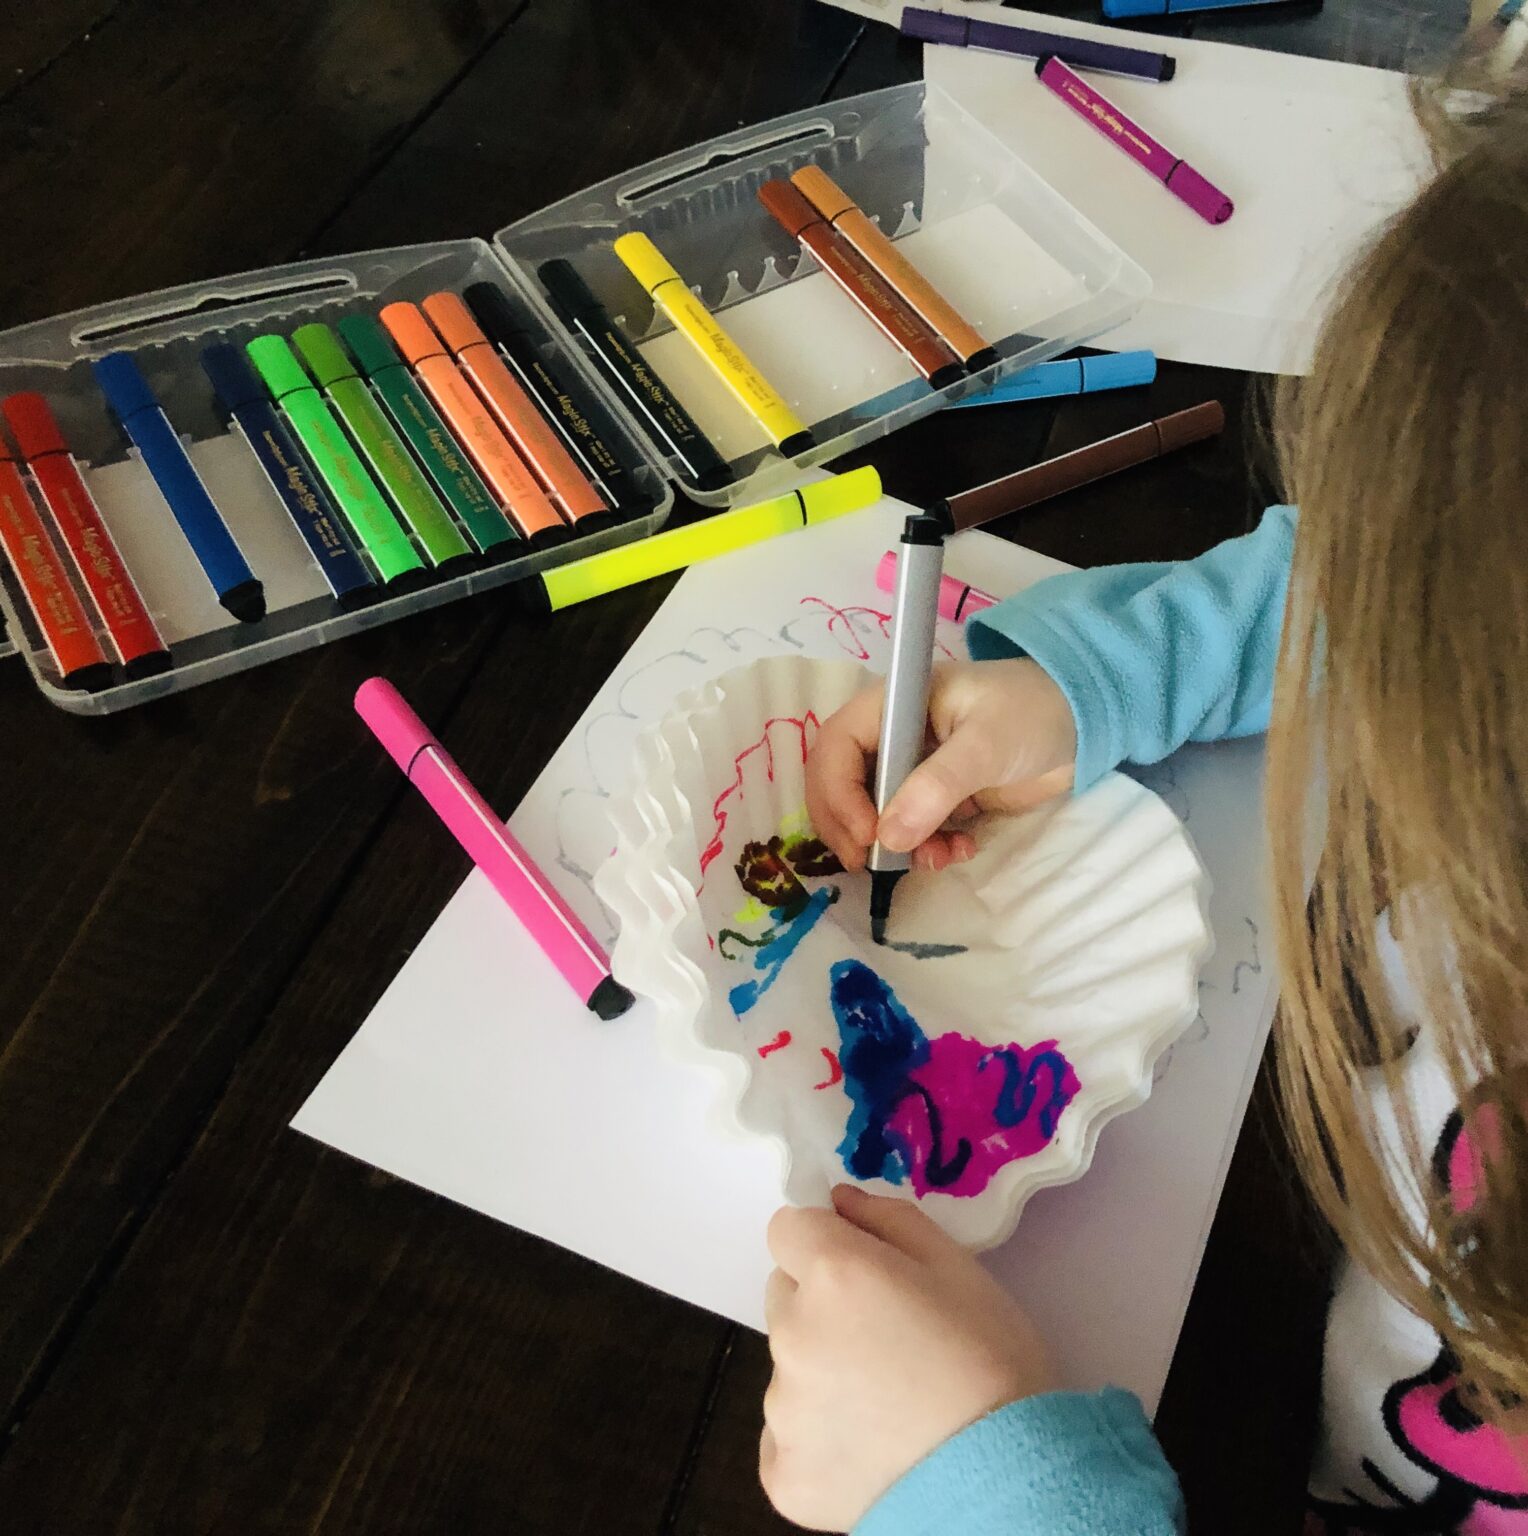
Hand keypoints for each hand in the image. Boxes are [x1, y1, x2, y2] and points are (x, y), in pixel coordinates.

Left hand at [760, 1185, 1055, 1532]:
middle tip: (885, 1339)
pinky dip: (816, 1436)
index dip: (824, 1243)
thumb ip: (887, 1219)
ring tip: (886, 1401)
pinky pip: (783, 1435)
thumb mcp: (957, 1267)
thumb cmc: (992, 1359)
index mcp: (833, 1274)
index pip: (788, 1229)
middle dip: (822, 1305)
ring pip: (787, 1365)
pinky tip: (868, 1445)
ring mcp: (780, 1408)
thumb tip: (837, 1201)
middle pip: (785, 1295)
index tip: (862, 1270)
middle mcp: (792, 1333)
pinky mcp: (780, 1471)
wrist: (1008, 1478)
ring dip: (820, 1370)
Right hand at [806, 658, 1076, 872]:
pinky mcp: (937, 796)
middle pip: (840, 782)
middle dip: (850, 826)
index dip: (838, 792)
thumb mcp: (985, 744)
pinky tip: (959, 850)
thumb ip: (936, 787)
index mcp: (893, 705)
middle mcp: (892, 735)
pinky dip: (926, 847)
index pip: (836, 746)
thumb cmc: (1033, 713)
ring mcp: (913, 767)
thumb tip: (887, 837)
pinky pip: (911, 829)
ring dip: (893, 844)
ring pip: (873, 812)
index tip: (867, 835)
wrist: (1086, 724)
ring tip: (934, 859)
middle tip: (867, 864)